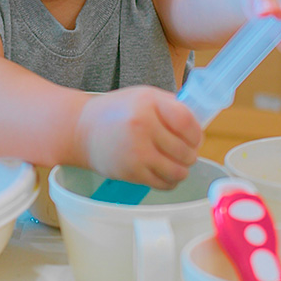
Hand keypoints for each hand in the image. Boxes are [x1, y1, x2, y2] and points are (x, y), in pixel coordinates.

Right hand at [75, 86, 201, 189]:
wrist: (81, 130)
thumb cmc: (115, 111)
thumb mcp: (144, 96)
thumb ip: (171, 105)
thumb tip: (200, 123)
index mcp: (149, 103)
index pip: (187, 122)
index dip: (197, 133)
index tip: (195, 137)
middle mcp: (143, 126)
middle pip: (186, 150)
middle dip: (190, 153)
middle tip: (184, 150)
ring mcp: (137, 152)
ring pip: (179, 171)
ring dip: (182, 169)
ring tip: (175, 162)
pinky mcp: (131, 172)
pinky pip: (164, 184)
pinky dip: (169, 180)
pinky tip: (163, 171)